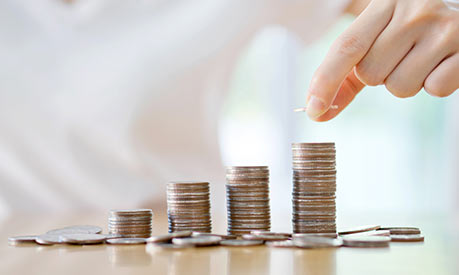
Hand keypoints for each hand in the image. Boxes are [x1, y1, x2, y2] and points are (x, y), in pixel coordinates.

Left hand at [305, 0, 458, 120]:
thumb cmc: (410, 32)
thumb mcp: (377, 39)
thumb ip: (346, 75)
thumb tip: (317, 112)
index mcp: (385, 2)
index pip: (347, 47)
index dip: (326, 80)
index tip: (313, 109)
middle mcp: (414, 10)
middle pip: (371, 73)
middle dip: (379, 76)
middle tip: (400, 56)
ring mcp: (444, 28)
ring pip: (399, 87)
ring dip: (406, 82)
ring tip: (421, 58)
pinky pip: (435, 89)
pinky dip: (435, 84)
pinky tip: (441, 62)